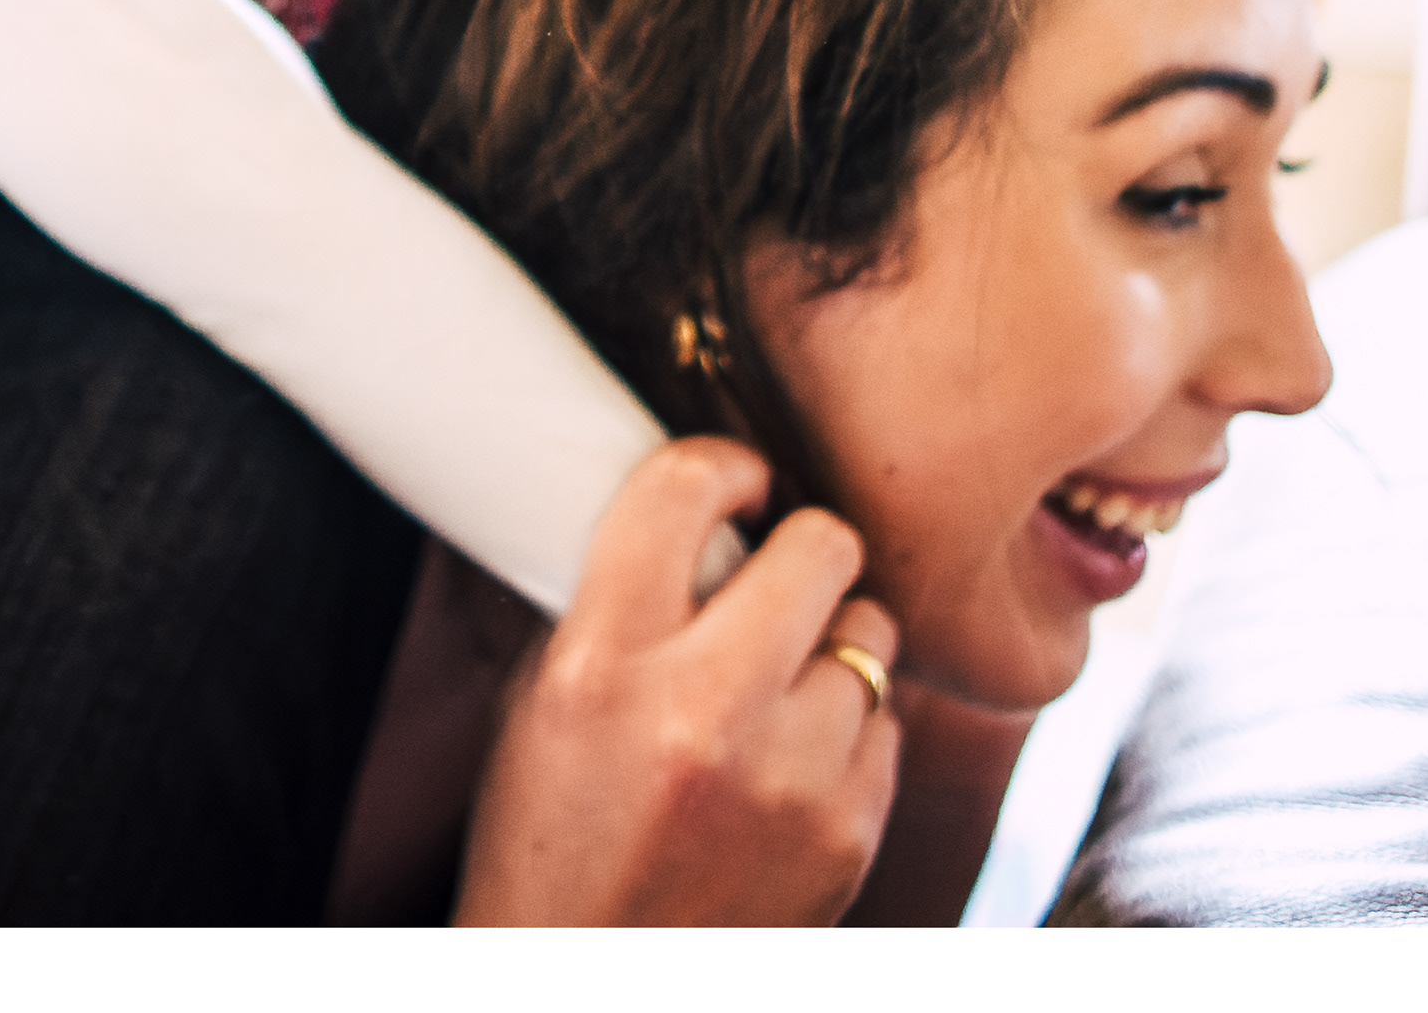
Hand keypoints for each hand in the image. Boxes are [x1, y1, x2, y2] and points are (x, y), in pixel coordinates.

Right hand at [453, 437, 903, 924]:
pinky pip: (888, 726)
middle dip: (801, 548)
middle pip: (820, 545)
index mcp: (601, 662)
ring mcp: (789, 778)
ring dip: (831, 642)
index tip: (735, 481)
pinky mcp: (849, 833)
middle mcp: (701, 710)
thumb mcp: (538, 702)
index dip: (721, 466)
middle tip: (776, 572)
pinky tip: (795, 755)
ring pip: (871, 631)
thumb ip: (609, 601)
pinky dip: (851, 728)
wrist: (588, 985)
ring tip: (781, 678)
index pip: (683, 489)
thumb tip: (684, 508)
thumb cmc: (549, 839)